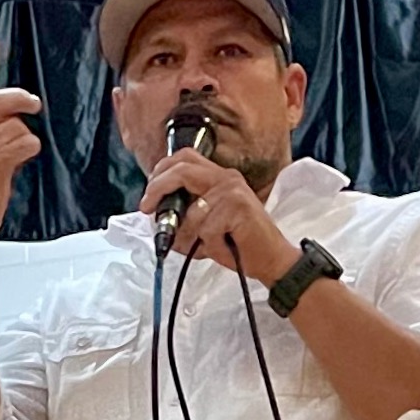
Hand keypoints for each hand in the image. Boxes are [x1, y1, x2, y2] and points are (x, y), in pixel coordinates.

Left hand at [140, 142, 298, 282]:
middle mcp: (227, 178)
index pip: (184, 159)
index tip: (148, 195)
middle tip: (146, 208)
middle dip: (158, 188)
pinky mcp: (238, 207)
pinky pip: (206, 229)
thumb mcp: (206, 226)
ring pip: (192, 211)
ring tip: (210, 247)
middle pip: (182, 169)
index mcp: (220, 178)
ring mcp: (233, 191)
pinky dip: (210, 245)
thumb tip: (155, 217)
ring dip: (192, 236)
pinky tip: (225, 247)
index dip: (161, 172)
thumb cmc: (239, 244)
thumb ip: (185, 215)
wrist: (272, 260)